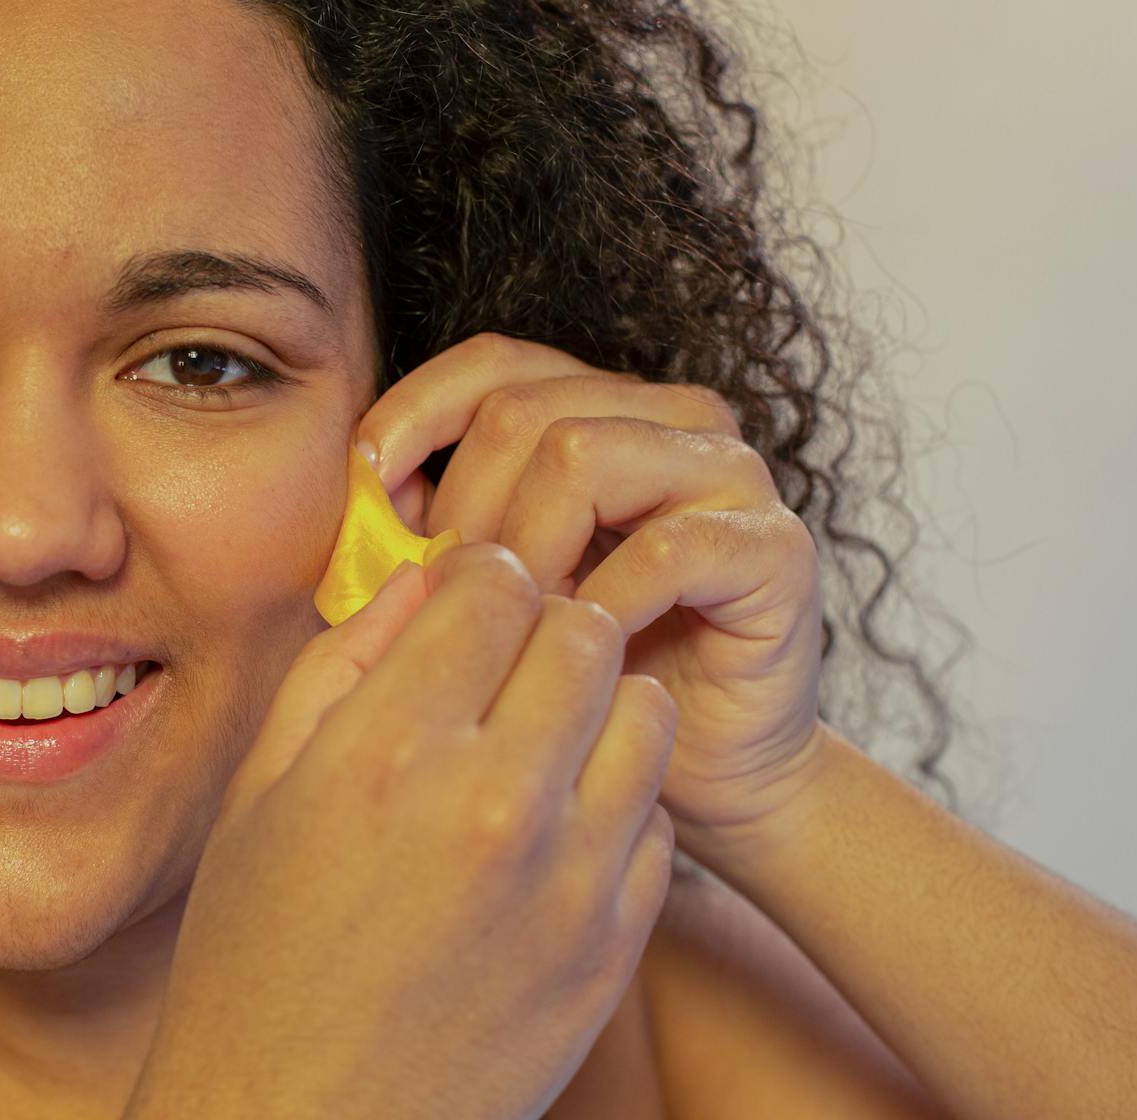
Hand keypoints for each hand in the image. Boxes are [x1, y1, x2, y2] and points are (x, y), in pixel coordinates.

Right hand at [129, 543, 674, 1119]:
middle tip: (505, 662)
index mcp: (386, 752)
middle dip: (544, 625)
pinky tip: (550, 830)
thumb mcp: (258, 794)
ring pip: (645, 711)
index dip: (478, 577)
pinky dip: (615, 802)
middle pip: (582, 630)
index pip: (494, 585)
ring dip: (596, 704)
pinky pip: (656, 819)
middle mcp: (493, 803)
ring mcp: (569, 881)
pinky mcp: (614, 948)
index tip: (464, 603)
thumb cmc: (254, 961)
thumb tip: (418, 582)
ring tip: (538, 740)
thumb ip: (340, 666)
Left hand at [351, 331, 828, 850]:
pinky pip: (663, 545)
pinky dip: (603, 601)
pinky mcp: (774, 545)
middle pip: (523, 409)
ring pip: (582, 454)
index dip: (417, 411)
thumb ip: (440, 527)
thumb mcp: (495, 590)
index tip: (363, 485)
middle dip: (463, 507)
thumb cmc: (588, 680)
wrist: (703, 773)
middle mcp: (672, 419)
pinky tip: (581, 649)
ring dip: (525, 548)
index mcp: (604, 409)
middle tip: (448, 596)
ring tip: (512, 624)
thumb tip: (369, 487)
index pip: (495, 364)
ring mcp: (730, 474)